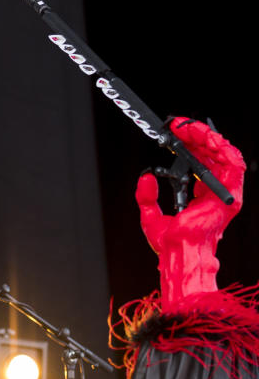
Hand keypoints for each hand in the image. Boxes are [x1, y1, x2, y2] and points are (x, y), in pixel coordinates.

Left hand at [135, 117, 244, 307]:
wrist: (177, 253)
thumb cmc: (168, 242)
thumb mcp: (150, 214)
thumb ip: (147, 195)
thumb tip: (146, 176)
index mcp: (201, 197)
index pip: (201, 163)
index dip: (190, 145)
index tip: (175, 131)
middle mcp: (214, 194)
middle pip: (211, 156)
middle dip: (197, 137)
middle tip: (180, 125)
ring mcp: (223, 195)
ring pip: (224, 157)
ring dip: (209, 138)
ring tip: (191, 127)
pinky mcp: (228, 198)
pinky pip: (233, 167)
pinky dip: (224, 150)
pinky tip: (210, 138)